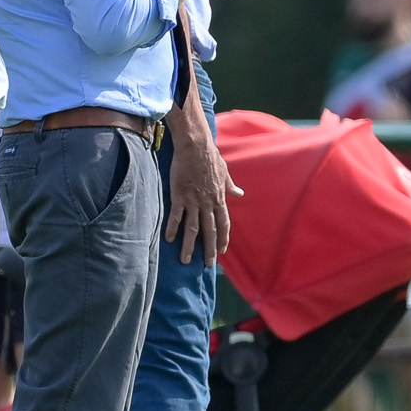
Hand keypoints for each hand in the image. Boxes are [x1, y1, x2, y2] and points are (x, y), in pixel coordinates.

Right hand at [164, 116, 242, 261]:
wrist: (195, 146)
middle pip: (209, 230)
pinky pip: (176, 216)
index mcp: (219, 198)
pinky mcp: (179, 195)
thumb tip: (240, 193)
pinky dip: (173, 228)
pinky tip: (169, 239)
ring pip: (192, 228)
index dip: (223, 238)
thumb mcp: (224, 172)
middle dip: (209, 249)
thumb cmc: (210, 157)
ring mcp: (193, 201)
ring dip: (189, 245)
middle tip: (208, 264)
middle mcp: (207, 202)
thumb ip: (230, 186)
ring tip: (186, 260)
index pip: (223, 223)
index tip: (222, 251)